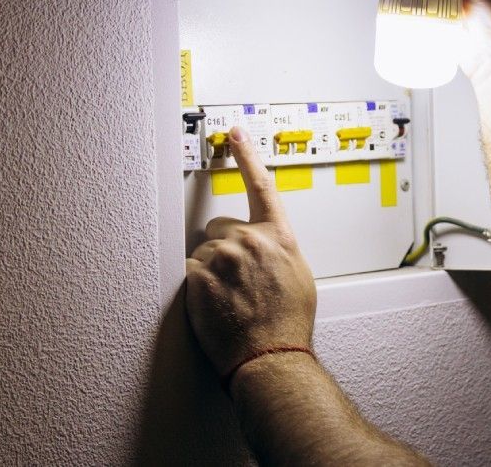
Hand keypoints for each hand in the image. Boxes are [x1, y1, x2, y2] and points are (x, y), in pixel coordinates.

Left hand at [184, 126, 316, 379]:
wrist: (270, 355)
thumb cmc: (288, 324)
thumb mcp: (300, 277)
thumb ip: (280, 251)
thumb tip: (268, 248)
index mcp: (278, 237)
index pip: (261, 185)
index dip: (247, 156)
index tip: (235, 134)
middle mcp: (250, 240)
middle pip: (222, 227)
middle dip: (224, 248)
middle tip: (236, 280)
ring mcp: (223, 257)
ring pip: (204, 251)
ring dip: (210, 269)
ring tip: (228, 297)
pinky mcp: (198, 276)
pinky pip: (190, 271)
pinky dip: (197, 286)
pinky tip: (215, 304)